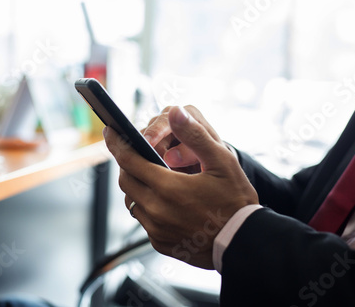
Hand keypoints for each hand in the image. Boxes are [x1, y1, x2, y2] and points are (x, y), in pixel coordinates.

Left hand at [103, 106, 257, 268]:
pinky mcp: (160, 242)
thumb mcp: (222, 162)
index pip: (129, 160)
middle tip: (135, 154)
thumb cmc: (235, 201)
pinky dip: (147, 207)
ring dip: (137, 186)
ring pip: (132, 201)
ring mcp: (156, 229)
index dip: (117, 143)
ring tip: (151, 177)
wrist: (244, 243)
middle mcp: (156, 210)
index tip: (110, 132)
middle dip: (127, 164)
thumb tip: (175, 112)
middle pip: (126, 180)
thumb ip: (195, 136)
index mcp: (167, 187)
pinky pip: (143, 220)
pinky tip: (163, 201)